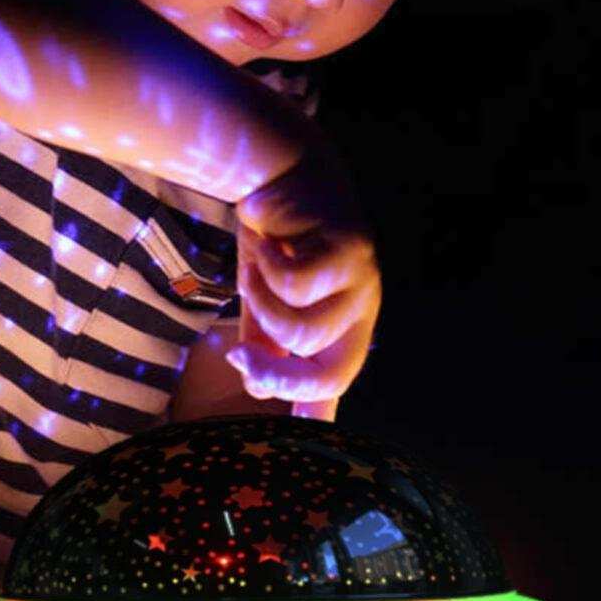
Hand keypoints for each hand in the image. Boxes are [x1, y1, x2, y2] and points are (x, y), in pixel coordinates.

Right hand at [225, 139, 381, 419]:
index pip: (335, 383)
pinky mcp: (351, 247)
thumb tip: (263, 398)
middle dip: (274, 372)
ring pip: (304, 330)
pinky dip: (267, 271)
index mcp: (346, 327)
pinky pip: (297, 286)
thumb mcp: (263, 306)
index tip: (278, 429)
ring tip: (254, 272)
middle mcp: (364, 309)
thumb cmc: (274, 245)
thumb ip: (267, 350)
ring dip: (261, 304)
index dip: (308, 408)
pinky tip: (264, 244)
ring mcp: (364, 280)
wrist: (280, 171)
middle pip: (329, 372)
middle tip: (236, 354)